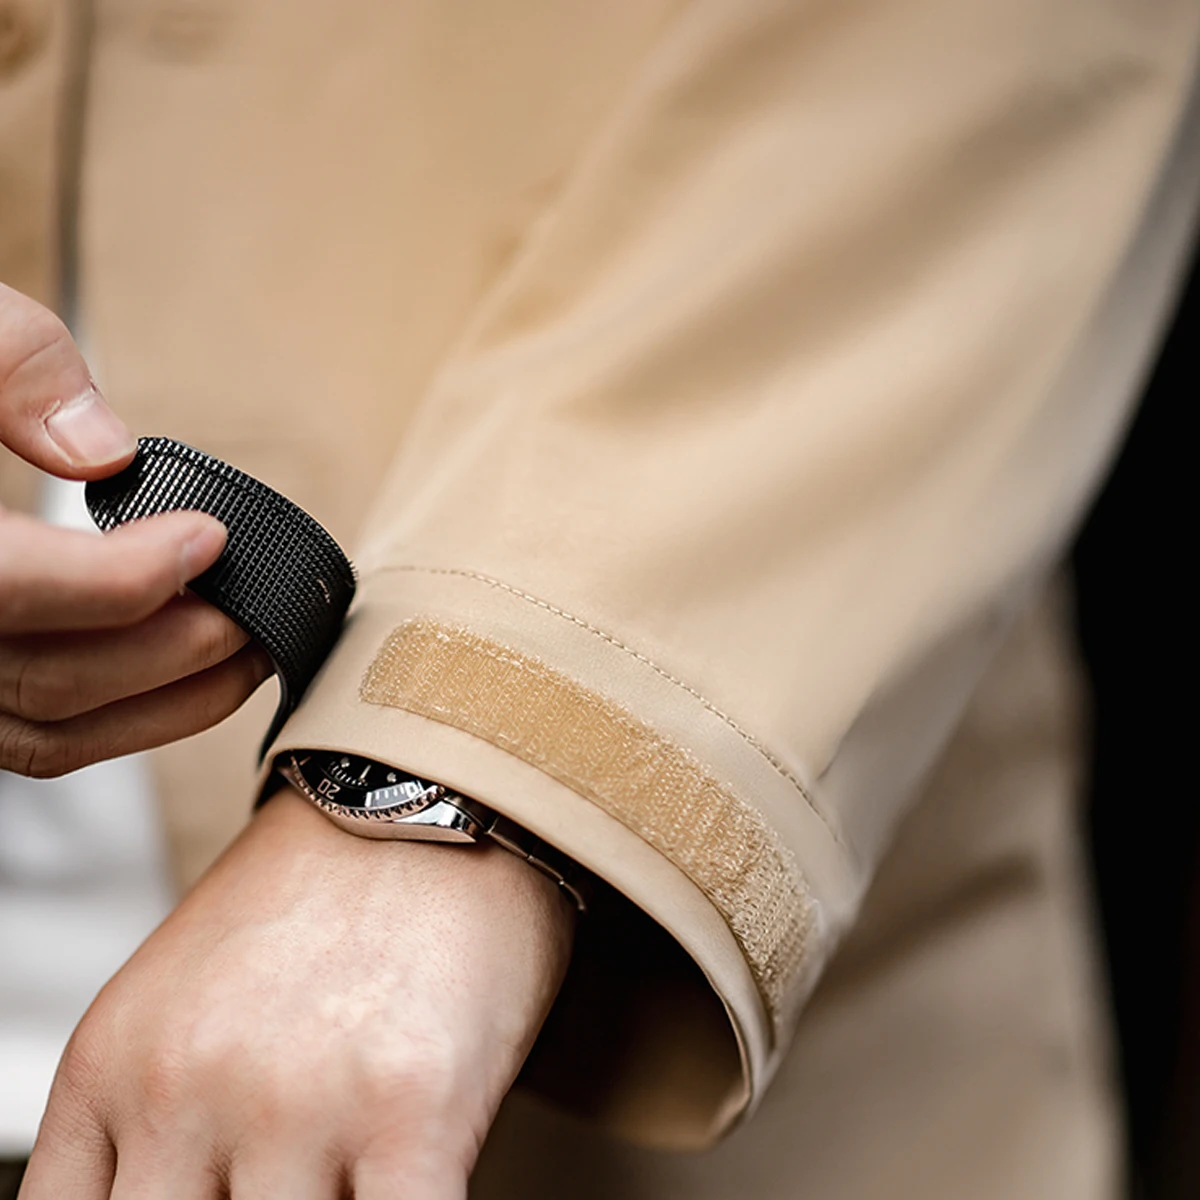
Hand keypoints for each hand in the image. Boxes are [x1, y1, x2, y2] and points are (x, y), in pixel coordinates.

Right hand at [0, 281, 270, 775]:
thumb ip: (10, 365)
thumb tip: (104, 450)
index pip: (12, 584)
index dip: (126, 575)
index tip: (209, 538)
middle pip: (50, 677)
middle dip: (178, 649)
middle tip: (256, 608)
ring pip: (48, 733)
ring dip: (166, 703)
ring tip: (247, 651)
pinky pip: (35, 737)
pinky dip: (120, 719)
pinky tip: (181, 674)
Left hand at [20, 787, 574, 1198]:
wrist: (429, 788)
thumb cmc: (325, 880)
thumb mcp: (180, 987)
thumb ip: (157, 1108)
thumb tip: (188, 1191)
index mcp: (115, 1063)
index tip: (202, 1197)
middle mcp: (187, 1091)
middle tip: (277, 1176)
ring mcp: (298, 1107)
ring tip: (351, 1164)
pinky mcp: (412, 1111)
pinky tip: (416, 1181)